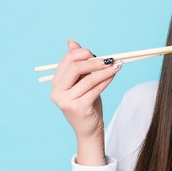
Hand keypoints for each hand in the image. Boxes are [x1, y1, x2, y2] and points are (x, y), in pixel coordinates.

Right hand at [49, 38, 120, 164]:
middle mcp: (57, 92)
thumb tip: (71, 41)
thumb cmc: (86, 103)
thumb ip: (77, 63)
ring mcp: (66, 101)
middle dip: (93, 61)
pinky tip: (113, 75)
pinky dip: (106, 80)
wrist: (88, 129)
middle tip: (108, 59)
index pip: (66, 60)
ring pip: (88, 78)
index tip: (96, 54)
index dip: (82, 53)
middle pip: (74, 67)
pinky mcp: (78, 107)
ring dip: (105, 70)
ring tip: (116, 66)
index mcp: (55, 83)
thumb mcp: (81, 81)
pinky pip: (95, 89)